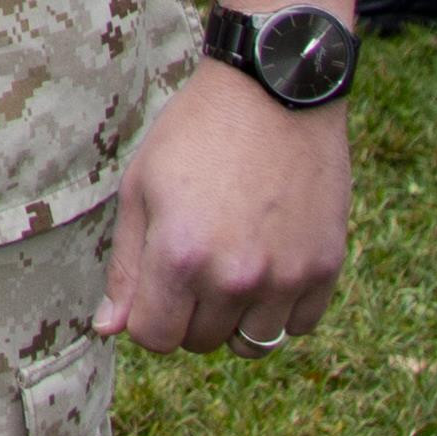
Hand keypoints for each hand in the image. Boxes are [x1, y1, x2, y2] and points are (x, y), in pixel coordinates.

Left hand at [98, 62, 348, 352]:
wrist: (274, 93)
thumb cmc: (196, 133)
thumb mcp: (141, 187)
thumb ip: (125, 265)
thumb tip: (110, 329)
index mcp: (179, 255)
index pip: (155, 338)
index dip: (148, 317)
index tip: (155, 287)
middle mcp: (234, 277)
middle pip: (201, 342)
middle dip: (189, 311)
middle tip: (194, 259)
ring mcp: (286, 277)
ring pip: (251, 342)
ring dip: (235, 316)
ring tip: (231, 263)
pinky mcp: (326, 269)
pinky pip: (298, 326)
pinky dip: (280, 308)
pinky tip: (268, 262)